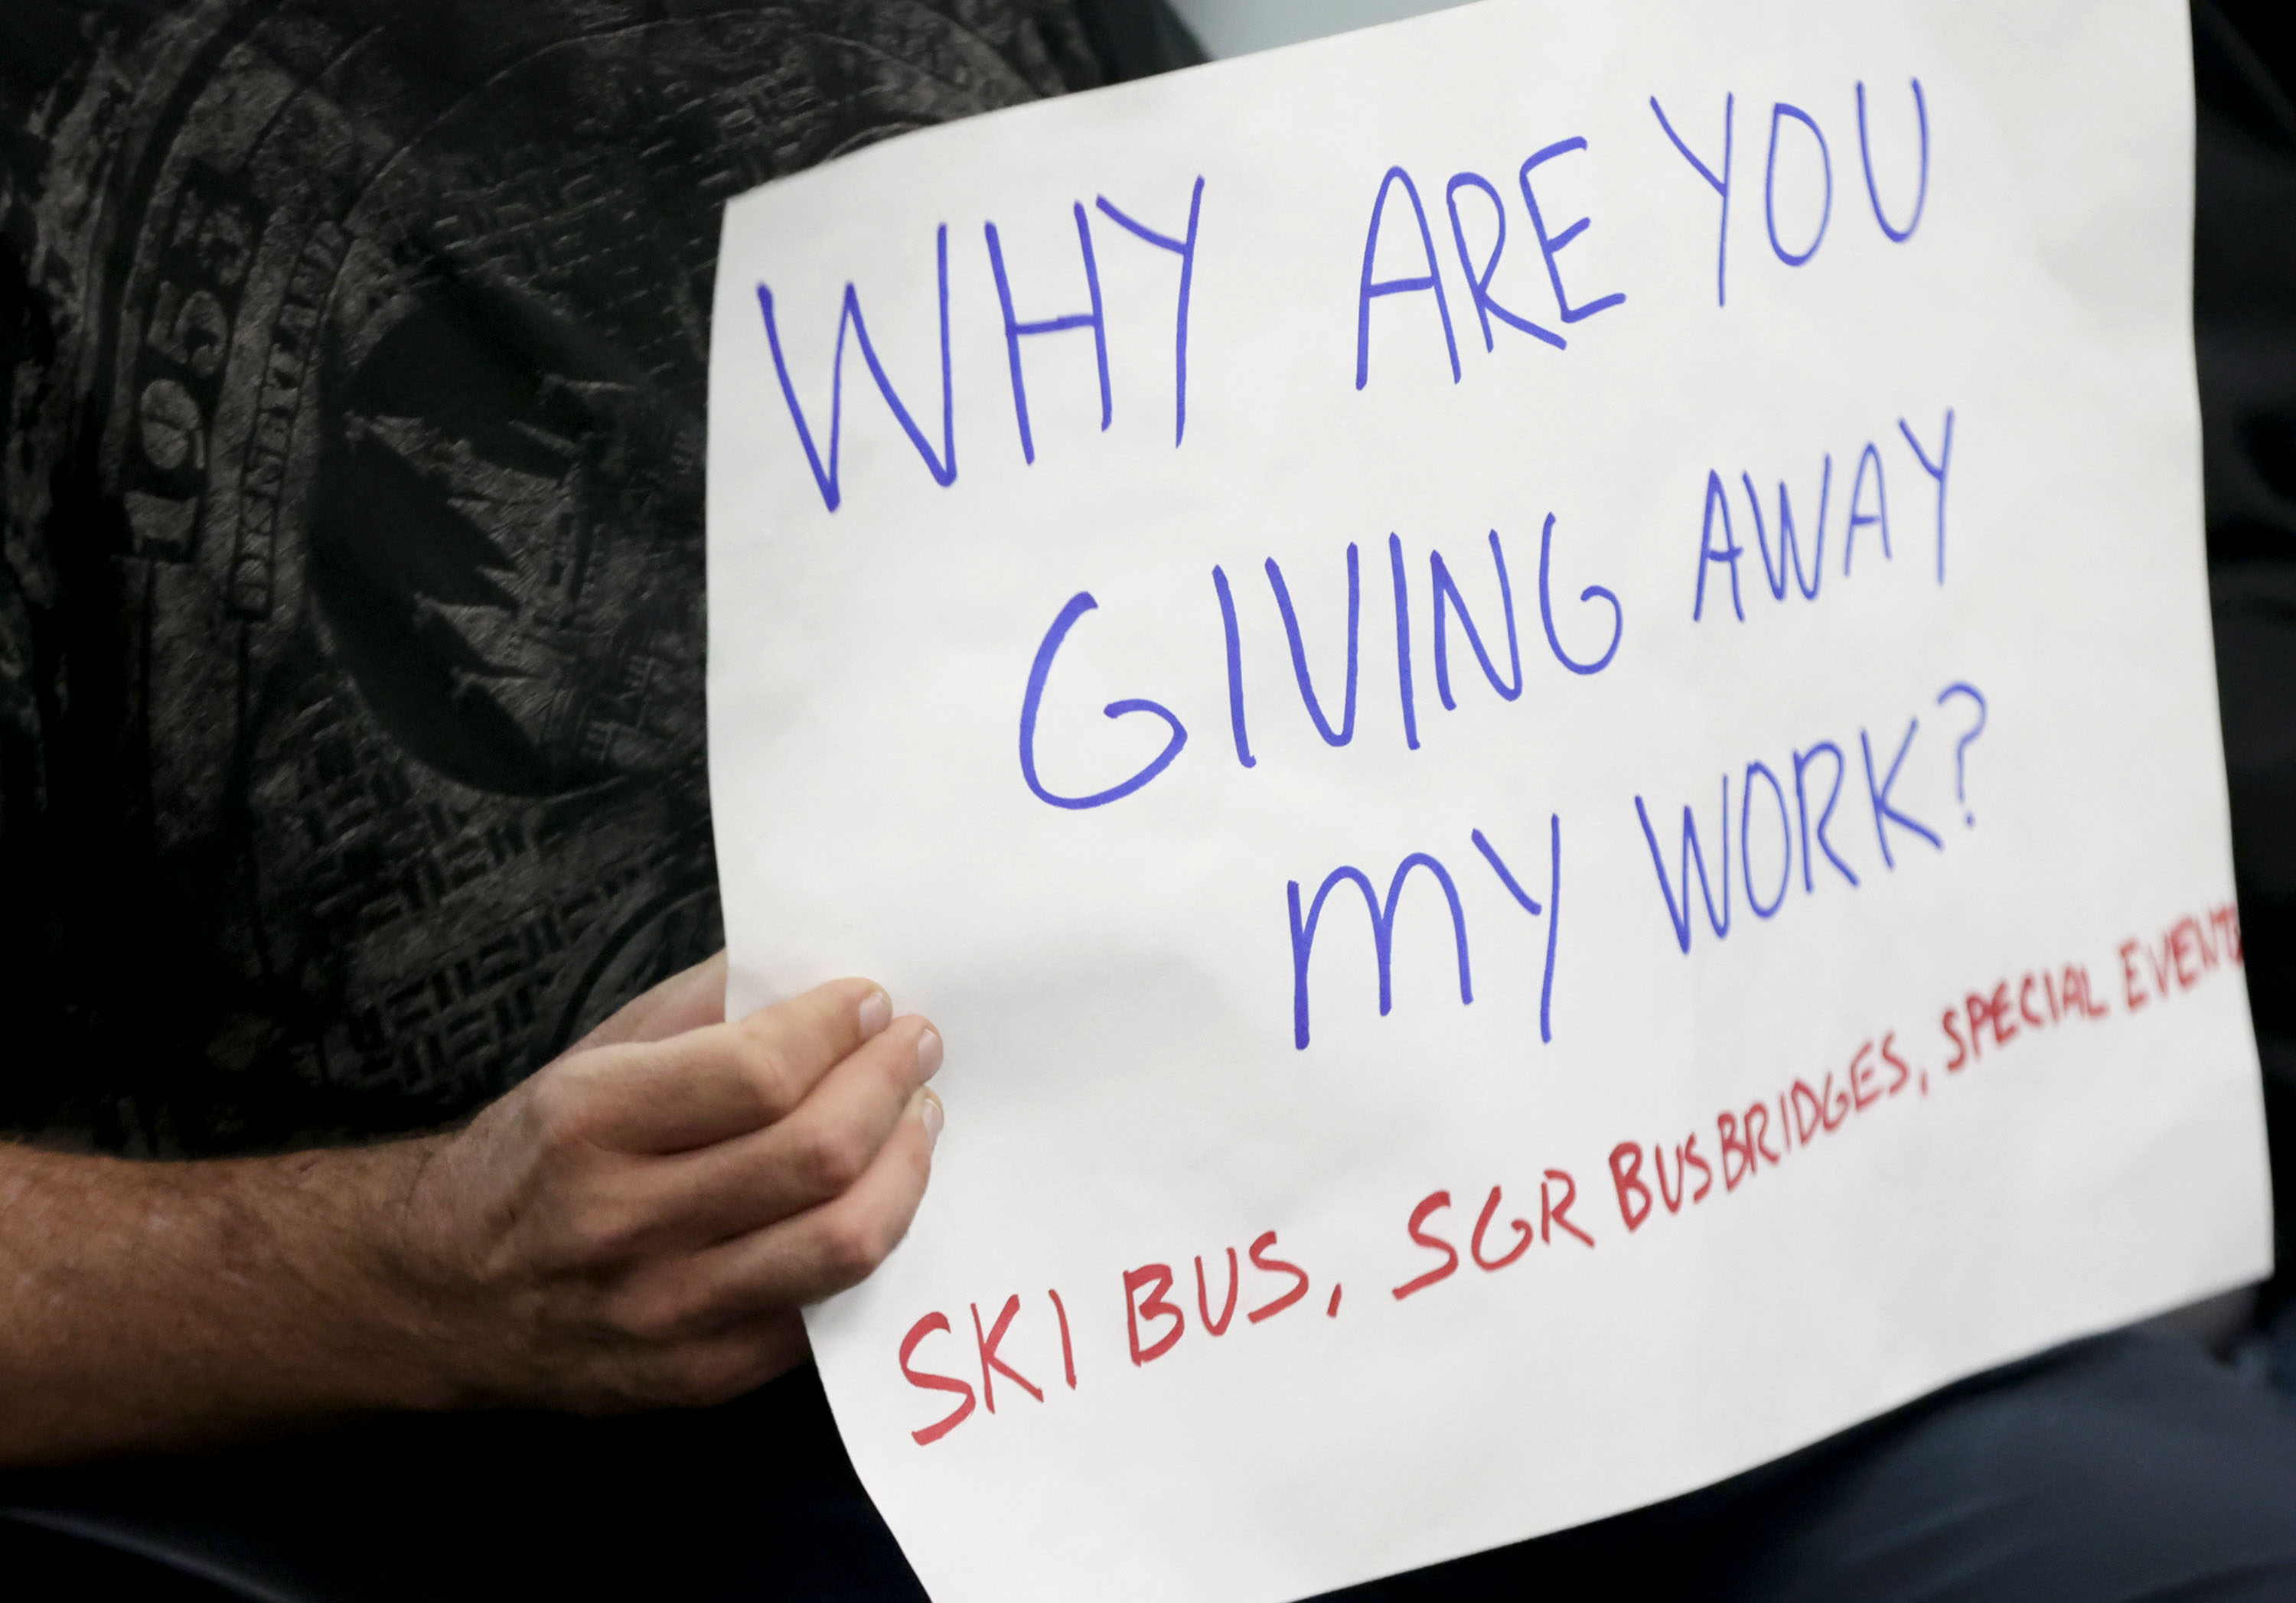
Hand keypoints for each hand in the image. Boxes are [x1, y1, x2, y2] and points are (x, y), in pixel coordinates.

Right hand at [396, 953, 943, 1411]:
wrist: (442, 1295)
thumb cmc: (533, 1157)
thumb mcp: (591, 1057)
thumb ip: (699, 1008)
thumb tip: (812, 971)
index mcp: (587, 1123)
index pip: (760, 1072)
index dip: (837, 1029)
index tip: (873, 1002)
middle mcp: (621, 1223)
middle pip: (816, 1155)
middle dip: (890, 1088)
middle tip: (917, 1052)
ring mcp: (663, 1312)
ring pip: (840, 1243)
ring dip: (906, 1169)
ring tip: (917, 1122)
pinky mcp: (697, 1377)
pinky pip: (823, 1314)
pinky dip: (867, 1246)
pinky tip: (873, 1199)